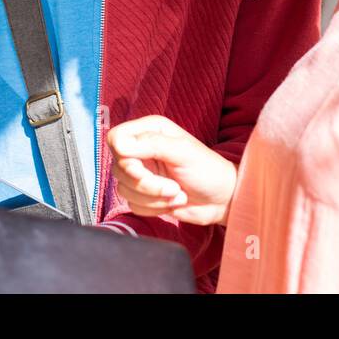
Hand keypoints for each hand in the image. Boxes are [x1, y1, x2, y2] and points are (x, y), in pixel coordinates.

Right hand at [107, 115, 237, 226]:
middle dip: (146, 184)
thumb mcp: (183, 152)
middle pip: (118, 168)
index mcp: (150, 130)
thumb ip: (151, 144)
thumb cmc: (208, 170)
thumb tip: (119, 144)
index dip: (123, 156)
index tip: (142, 169)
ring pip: (124, 189)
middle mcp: (142, 149)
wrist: (222, 199)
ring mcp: (142, 173)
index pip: (116, 138)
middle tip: (173, 186)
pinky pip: (133, 205)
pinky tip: (174, 202)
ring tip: (178, 193)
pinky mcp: (144, 195)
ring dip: (154, 198)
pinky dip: (154, 208)